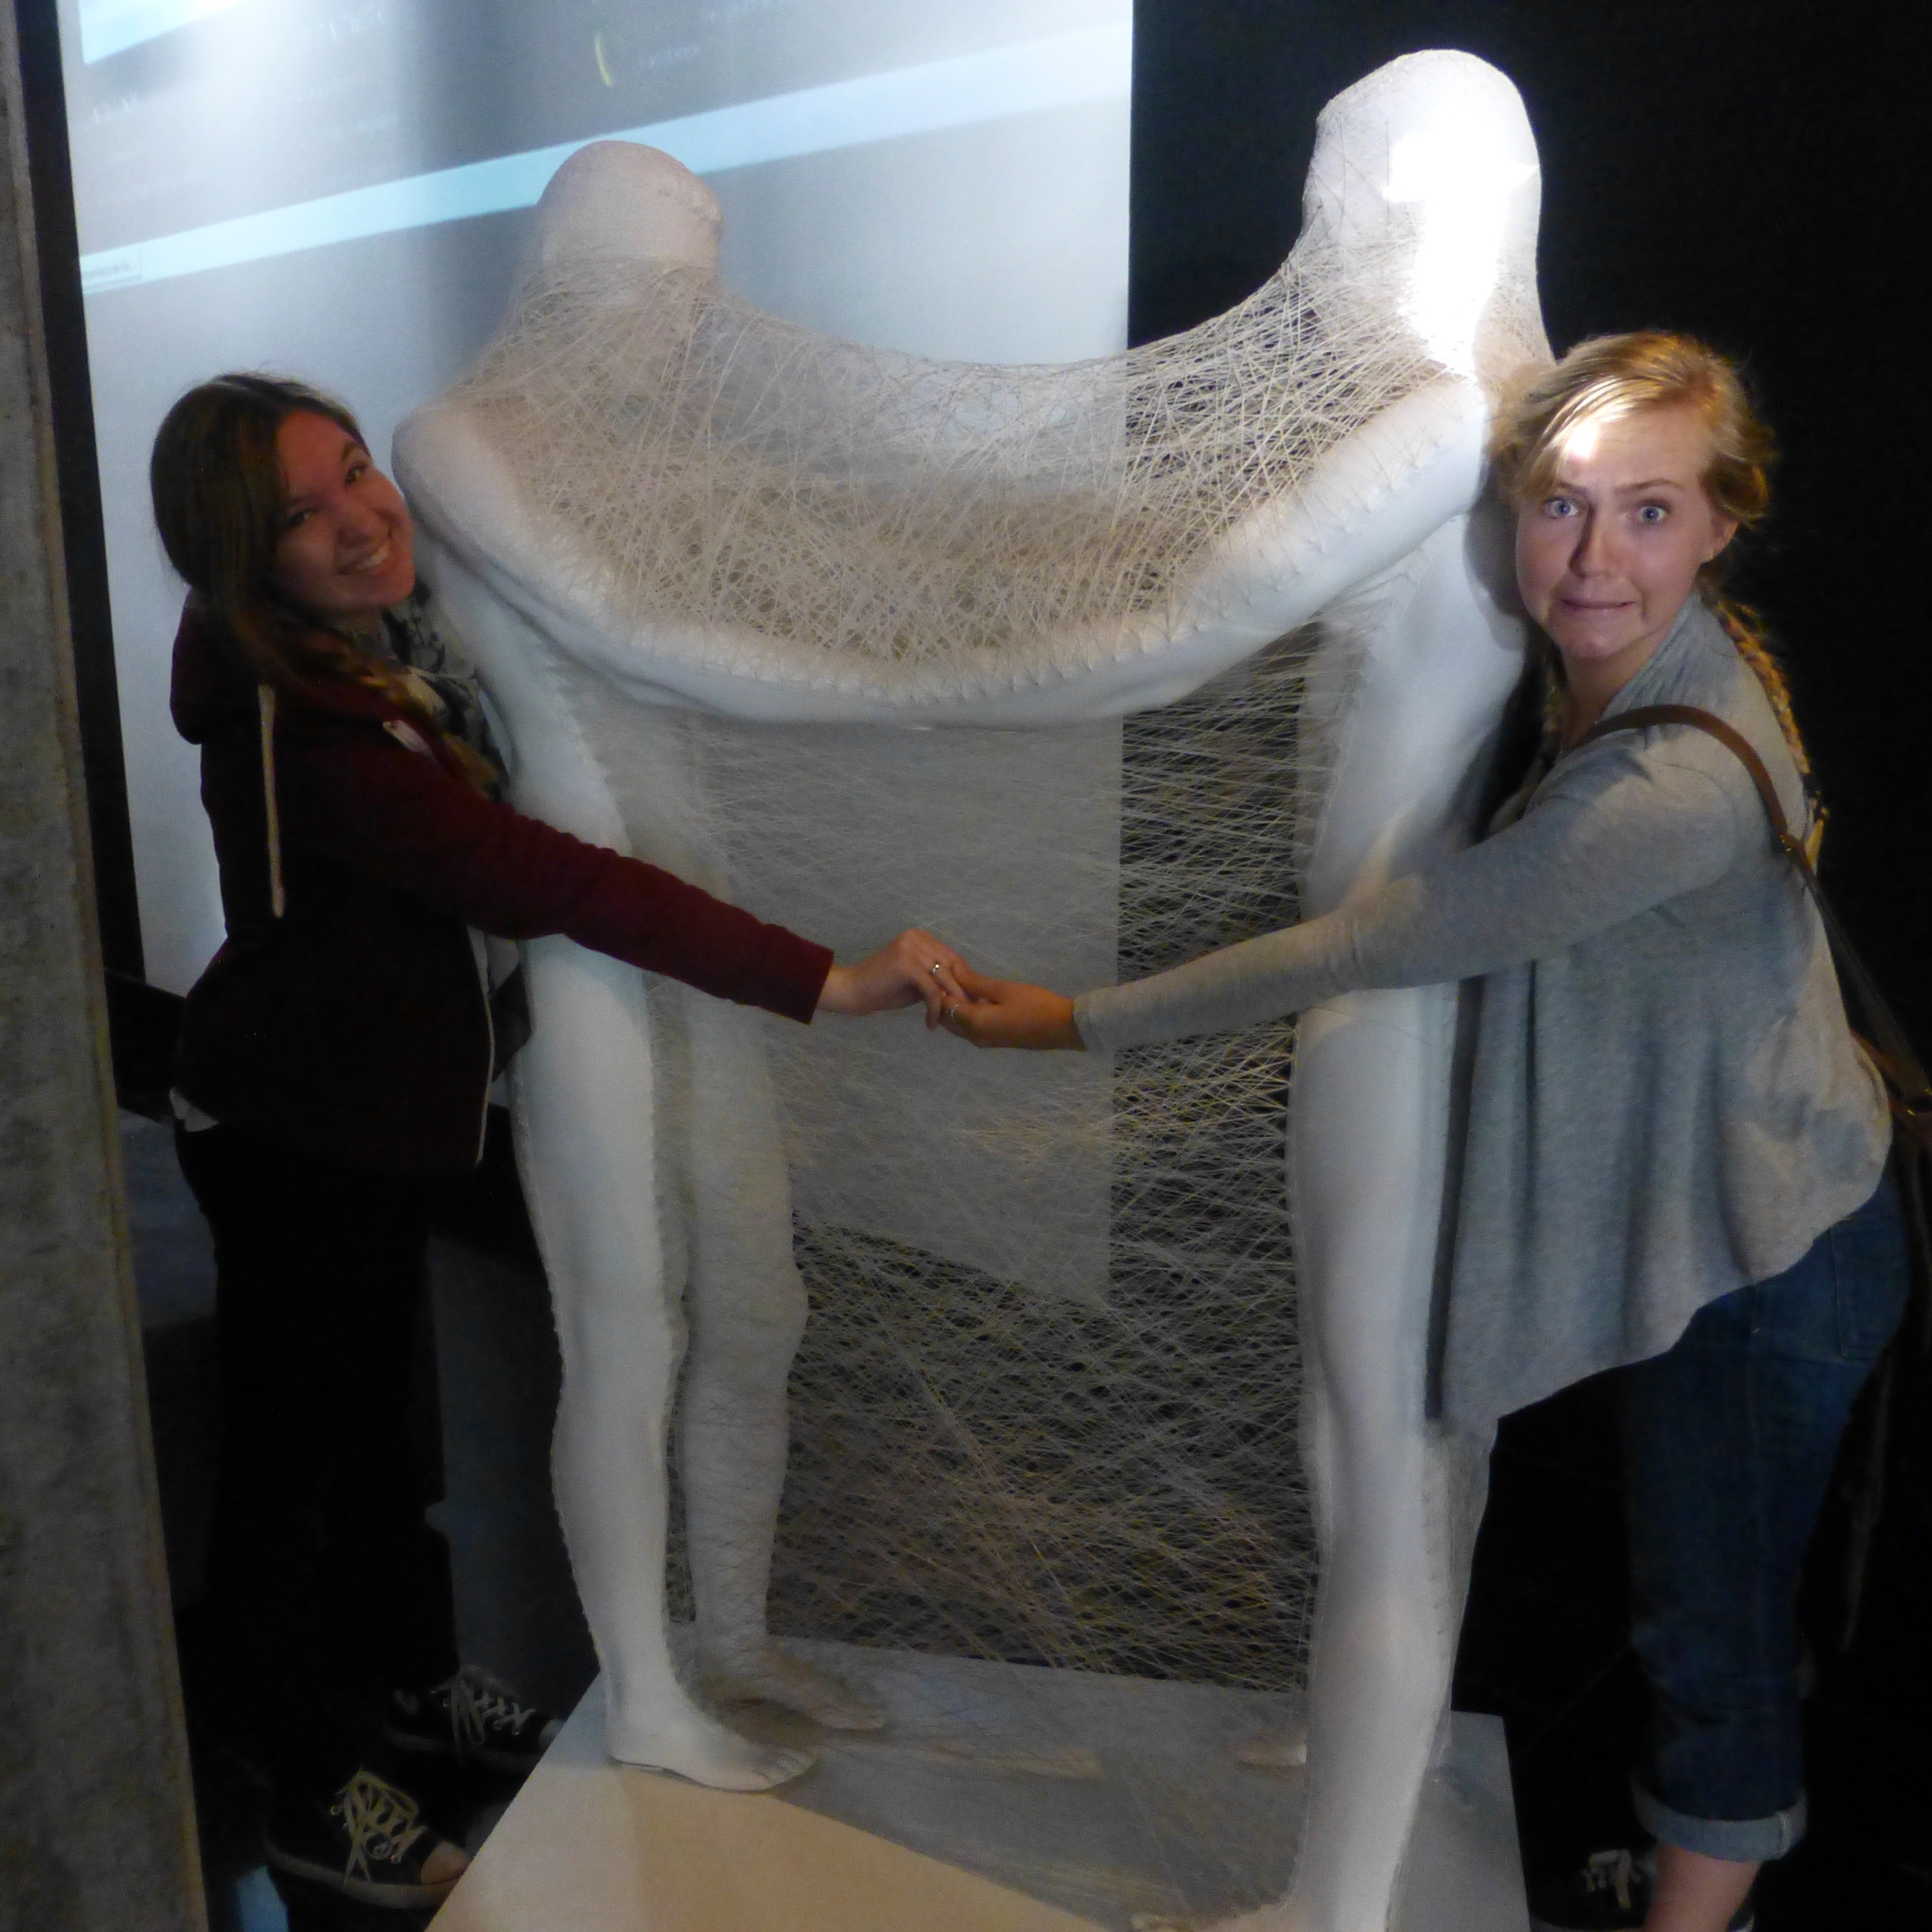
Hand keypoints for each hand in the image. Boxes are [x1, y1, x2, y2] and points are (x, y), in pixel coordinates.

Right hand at [816, 929, 968, 1026]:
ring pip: (944, 979)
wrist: (852, 991)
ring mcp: (911, 949)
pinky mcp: (907, 965)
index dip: (965, 980)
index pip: (952, 958)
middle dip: (962, 991)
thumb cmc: (882, 988)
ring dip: (951, 1003)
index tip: (972, 1000)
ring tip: (953, 1020)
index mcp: (920, 937)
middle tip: (968, 1013)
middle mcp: (917, 938)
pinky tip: (930, 1024)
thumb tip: (964, 989)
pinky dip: (934, 1009)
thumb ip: (936, 978)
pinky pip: (931, 991)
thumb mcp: (915, 980)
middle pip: (952, 967)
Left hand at [938, 965, 1082, 1049]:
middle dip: (942, 1000)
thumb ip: (975, 982)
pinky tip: (973, 998)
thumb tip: (952, 971)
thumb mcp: (1004, 989)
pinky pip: (970, 1028)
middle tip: (944, 976)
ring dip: (954, 1008)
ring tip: (957, 984)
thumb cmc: (1035, 1004)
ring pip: (958, 1025)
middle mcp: (975, 1036)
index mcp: (975, 1023)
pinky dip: (966, 1014)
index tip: (938, 970)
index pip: (945, 1006)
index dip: (939, 988)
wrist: (1062, 1027)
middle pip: (947, 1019)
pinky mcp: (994, 1041)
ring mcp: (984, 1041)